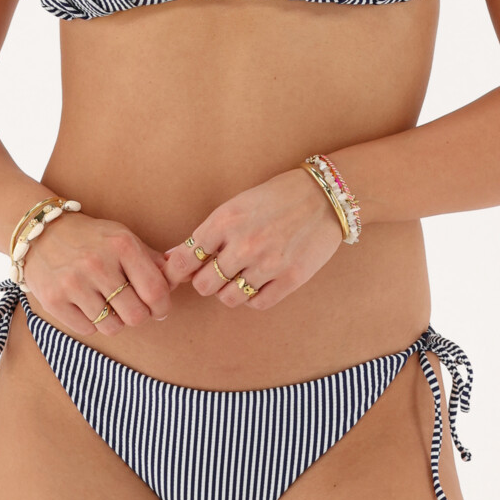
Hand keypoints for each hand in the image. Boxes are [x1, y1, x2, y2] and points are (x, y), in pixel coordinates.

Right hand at [21, 211, 172, 337]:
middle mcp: (98, 263)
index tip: (159, 308)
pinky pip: (87, 329)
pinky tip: (87, 305)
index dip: (162, 306)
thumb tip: (181, 277)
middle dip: (140, 316)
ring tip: (108, 305)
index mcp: (122, 245)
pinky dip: (92, 323)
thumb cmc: (90, 237)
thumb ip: (152, 260)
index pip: (156, 290)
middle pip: (136, 315)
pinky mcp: (53, 300)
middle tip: (133, 309)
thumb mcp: (123, 237)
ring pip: (112, 327)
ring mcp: (74, 283)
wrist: (40, 233)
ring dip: (115, 321)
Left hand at [162, 167, 343, 311]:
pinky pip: (258, 304)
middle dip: (207, 280)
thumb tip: (174, 258)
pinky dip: (255, 296)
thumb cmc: (276, 197)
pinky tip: (261, 281)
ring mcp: (268, 264)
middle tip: (218, 271)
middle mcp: (244, 244)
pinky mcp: (291, 279)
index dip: (180, 271)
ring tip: (242, 275)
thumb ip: (206, 234)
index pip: (184, 262)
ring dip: (231, 290)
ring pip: (229, 298)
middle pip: (204, 286)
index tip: (186, 272)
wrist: (324, 196)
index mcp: (224, 221)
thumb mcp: (236, 206)